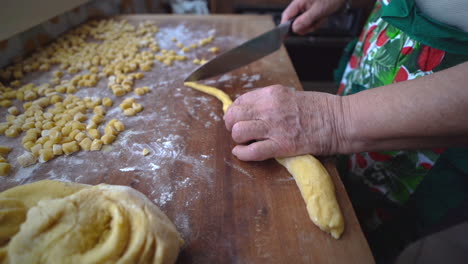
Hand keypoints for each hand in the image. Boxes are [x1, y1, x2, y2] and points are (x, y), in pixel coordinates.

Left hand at [224, 85, 346, 160]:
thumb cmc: (321, 108)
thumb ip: (271, 102)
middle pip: (234, 116)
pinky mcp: (281, 146)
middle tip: (240, 131)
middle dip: (232, 125)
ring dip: (238, 139)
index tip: (240, 118)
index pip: (240, 101)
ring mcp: (274, 127)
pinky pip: (251, 151)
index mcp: (272, 93)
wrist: (341, 121)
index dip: (236, 111)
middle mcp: (269, 108)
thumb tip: (254, 110)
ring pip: (238, 132)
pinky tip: (242, 153)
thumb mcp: (292, 95)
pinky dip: (242, 154)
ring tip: (245, 142)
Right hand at [281, 0, 345, 34]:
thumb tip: (294, 28)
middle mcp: (300, 5)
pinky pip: (311, 21)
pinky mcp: (312, 11)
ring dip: (313, 24)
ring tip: (321, 18)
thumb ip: (305, 20)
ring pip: (304, 23)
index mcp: (298, 2)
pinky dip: (317, 22)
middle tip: (314, 23)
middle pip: (295, 22)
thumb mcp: (318, 11)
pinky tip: (322, 17)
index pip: (286, 16)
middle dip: (305, 26)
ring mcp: (306, 8)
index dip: (285, 27)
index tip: (285, 36)